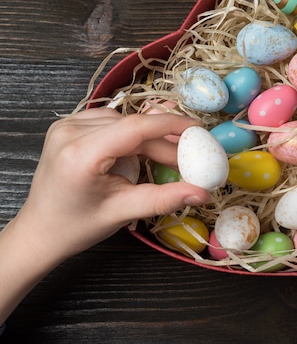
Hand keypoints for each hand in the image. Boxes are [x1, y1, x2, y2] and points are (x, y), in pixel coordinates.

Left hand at [0, 108, 209, 322]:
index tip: (199, 130)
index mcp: (81, 153)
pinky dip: (130, 135)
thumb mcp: (123, 212)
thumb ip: (164, 198)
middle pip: (132, 126)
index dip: (171, 125)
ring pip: (124, 122)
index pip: (135, 127)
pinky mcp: (68, 125)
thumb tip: (201, 193)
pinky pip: (111, 121)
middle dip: (163, 143)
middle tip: (187, 161)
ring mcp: (66, 125)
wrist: (40, 231)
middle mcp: (70, 131)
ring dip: (147, 139)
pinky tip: (135, 153)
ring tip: (162, 161)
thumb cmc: (77, 225)